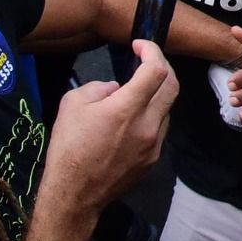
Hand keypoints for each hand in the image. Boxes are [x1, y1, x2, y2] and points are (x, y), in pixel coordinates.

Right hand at [39, 40, 177, 218]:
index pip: (156, 70)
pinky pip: (160, 128)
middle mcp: (149, 124)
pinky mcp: (155, 158)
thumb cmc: (68, 149)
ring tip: (136, 94)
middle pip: (172, 85)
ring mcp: (156, 143)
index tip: (140, 45)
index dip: (152, 51)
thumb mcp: (72, 106)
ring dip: (157, 94)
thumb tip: (117, 88)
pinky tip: (133, 121)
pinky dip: (152, 116)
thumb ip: (99, 88)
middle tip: (147, 61)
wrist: (74, 195)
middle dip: (162, 67)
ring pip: (167, 108)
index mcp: (127, 109)